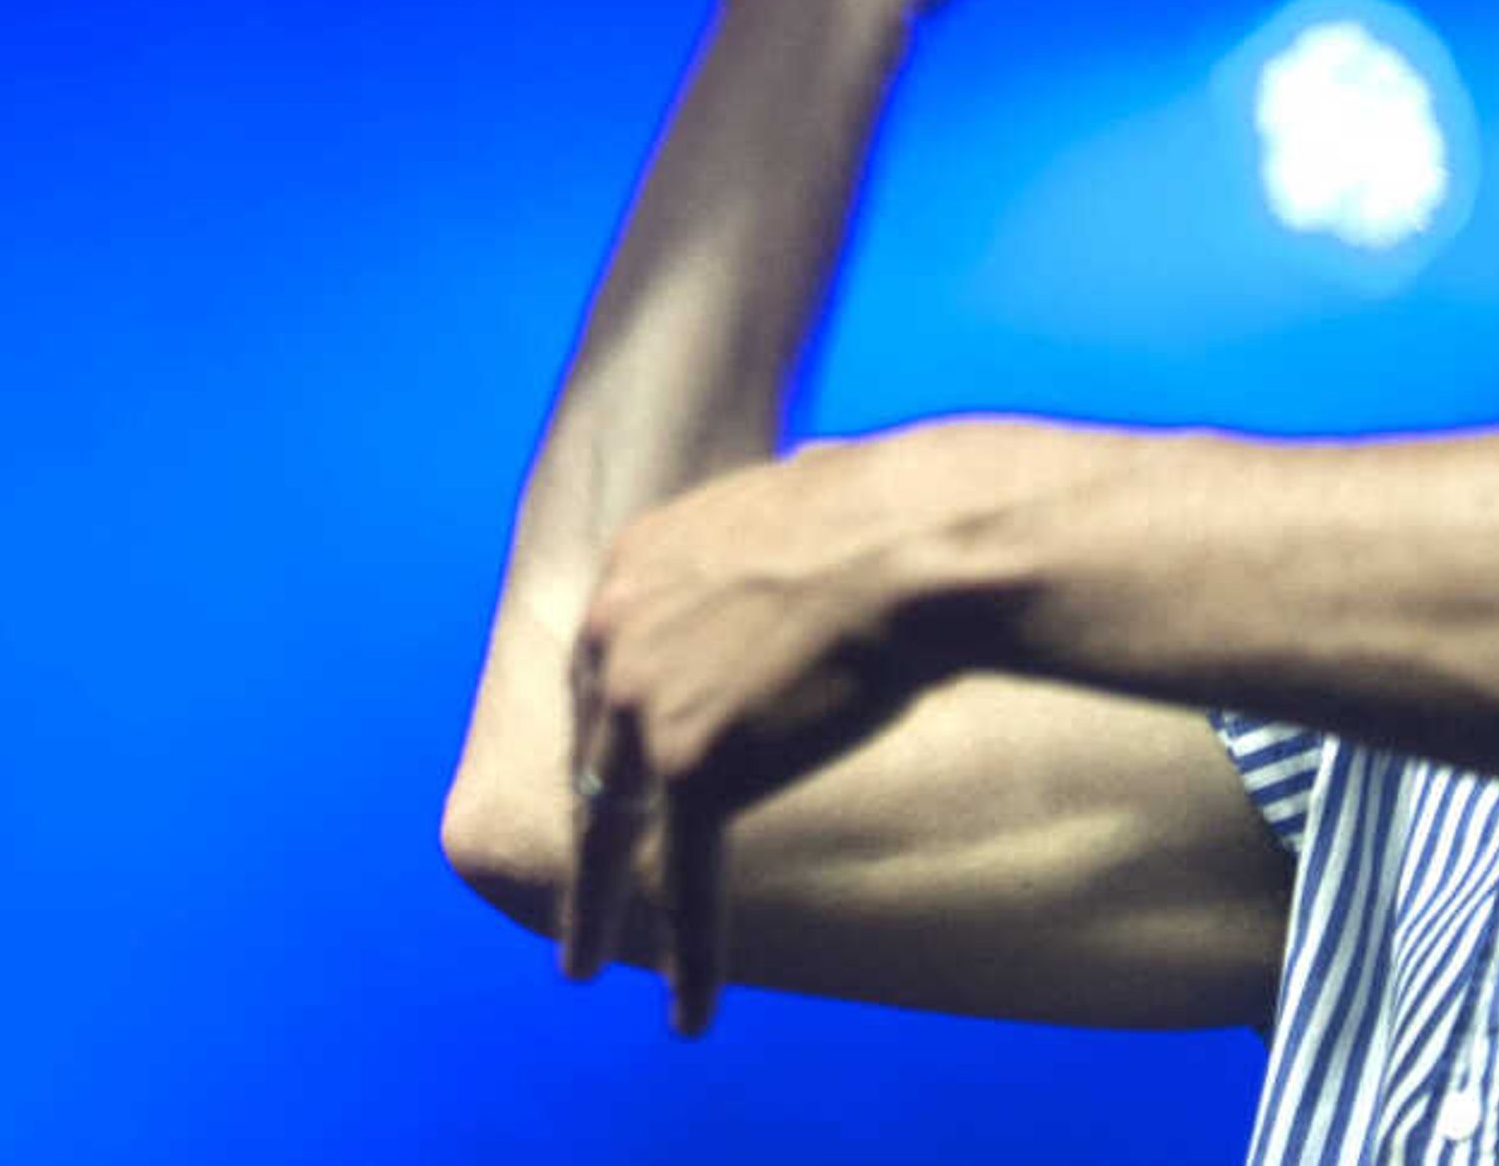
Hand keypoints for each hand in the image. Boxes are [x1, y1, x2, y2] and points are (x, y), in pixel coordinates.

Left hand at [553, 423, 1080, 1034]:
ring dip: (598, 906)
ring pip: (611, 830)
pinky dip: (690, 953)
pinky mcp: (696, 768)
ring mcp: (647, 705)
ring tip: (586, 964)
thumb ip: (771, 530)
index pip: (600, 668)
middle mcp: (616, 632)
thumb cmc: (894, 510)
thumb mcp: (799, 499)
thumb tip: (815, 488)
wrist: (916, 540)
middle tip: (582, 883)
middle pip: (590, 751)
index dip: (607, 736)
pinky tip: (689, 1011)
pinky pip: (682, 878)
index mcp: (634, 563)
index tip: (610, 781)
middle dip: (588, 819)